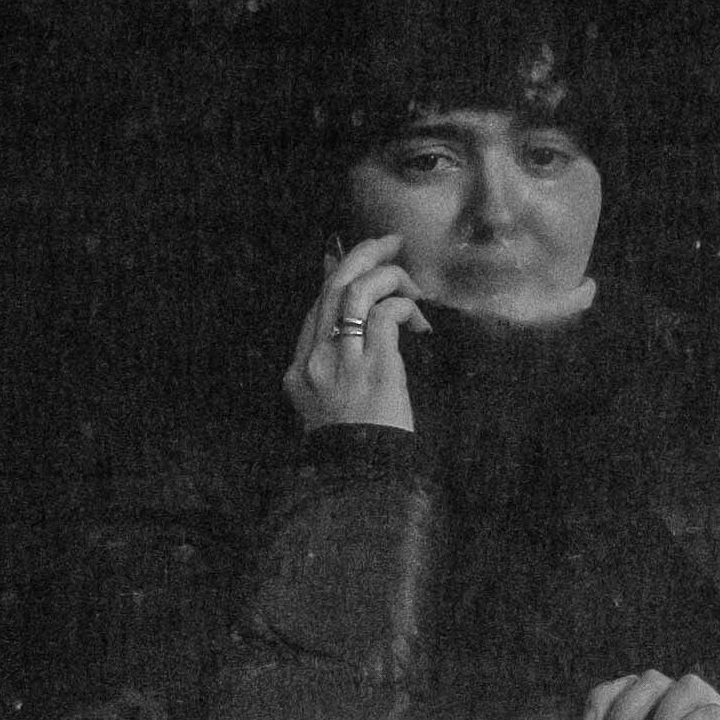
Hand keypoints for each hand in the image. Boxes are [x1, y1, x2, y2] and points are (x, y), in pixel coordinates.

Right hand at [286, 234, 428, 431]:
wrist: (362, 477)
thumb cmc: (357, 447)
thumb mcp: (330, 408)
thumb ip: (336, 367)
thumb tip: (358, 326)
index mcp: (300, 371)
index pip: (315, 307)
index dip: (336, 274)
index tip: (354, 257)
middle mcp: (315, 360)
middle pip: (332, 288)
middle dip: (362, 255)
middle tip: (388, 242)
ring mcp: (343, 361)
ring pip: (357, 291)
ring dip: (389, 277)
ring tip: (411, 283)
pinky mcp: (375, 365)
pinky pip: (385, 314)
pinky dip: (404, 307)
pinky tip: (419, 320)